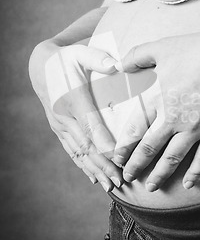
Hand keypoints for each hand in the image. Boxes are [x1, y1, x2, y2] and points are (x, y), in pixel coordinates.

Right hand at [29, 39, 122, 191]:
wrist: (40, 67)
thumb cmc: (66, 59)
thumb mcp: (81, 53)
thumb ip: (98, 58)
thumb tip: (116, 65)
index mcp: (72, 99)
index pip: (90, 125)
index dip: (103, 143)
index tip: (117, 158)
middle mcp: (64, 117)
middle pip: (86, 145)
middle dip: (102, 165)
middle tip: (119, 180)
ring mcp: (60, 126)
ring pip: (78, 153)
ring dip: (94, 170)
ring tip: (110, 186)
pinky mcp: (59, 130)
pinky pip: (72, 151)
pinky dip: (83, 166)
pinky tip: (93, 179)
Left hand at [112, 31, 199, 190]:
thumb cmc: (199, 50)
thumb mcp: (162, 47)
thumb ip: (136, 56)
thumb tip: (117, 64)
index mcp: (159, 99)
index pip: (135, 130)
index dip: (124, 147)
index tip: (116, 158)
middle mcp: (174, 118)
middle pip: (150, 149)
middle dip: (136, 166)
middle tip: (128, 178)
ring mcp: (196, 128)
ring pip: (173, 158)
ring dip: (160, 175)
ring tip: (151, 187)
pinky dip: (196, 173)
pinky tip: (188, 184)